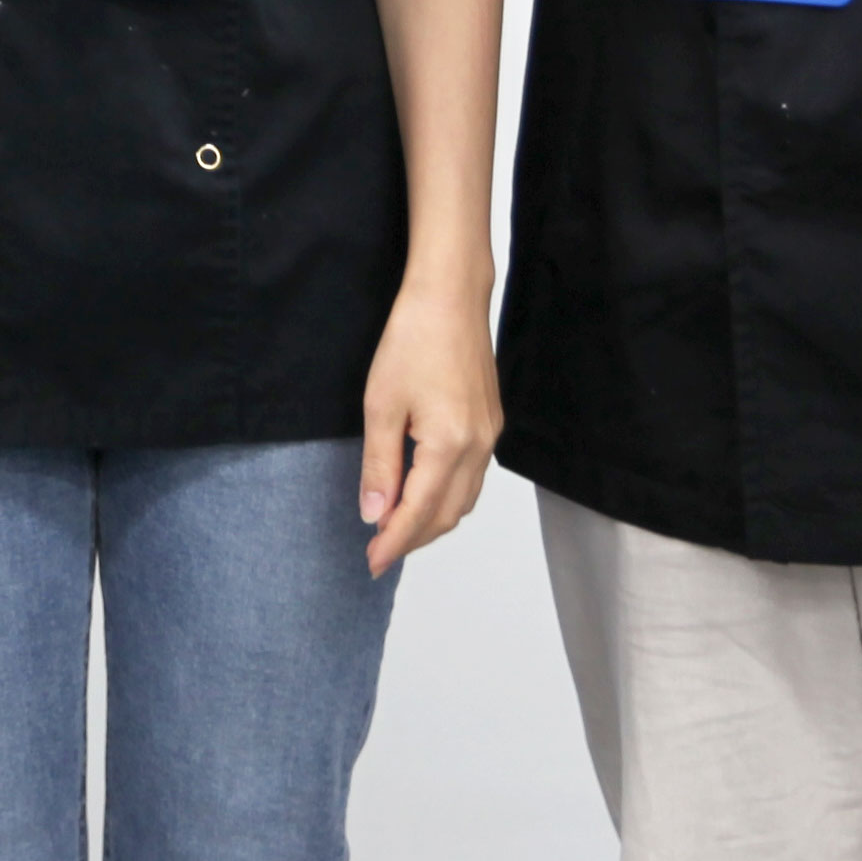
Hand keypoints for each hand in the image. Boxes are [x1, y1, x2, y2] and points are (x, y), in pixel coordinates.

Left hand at [358, 266, 500, 573]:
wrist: (451, 297)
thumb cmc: (413, 339)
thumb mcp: (381, 404)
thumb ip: (379, 464)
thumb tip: (373, 515)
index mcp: (451, 447)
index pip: (419, 513)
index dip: (394, 543)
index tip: (371, 563)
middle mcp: (479, 449)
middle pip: (446, 515)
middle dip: (413, 538)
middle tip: (379, 553)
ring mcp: (490, 437)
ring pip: (463, 500)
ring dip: (432, 520)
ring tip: (397, 530)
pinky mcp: (490, 423)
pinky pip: (472, 478)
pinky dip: (447, 496)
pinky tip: (425, 492)